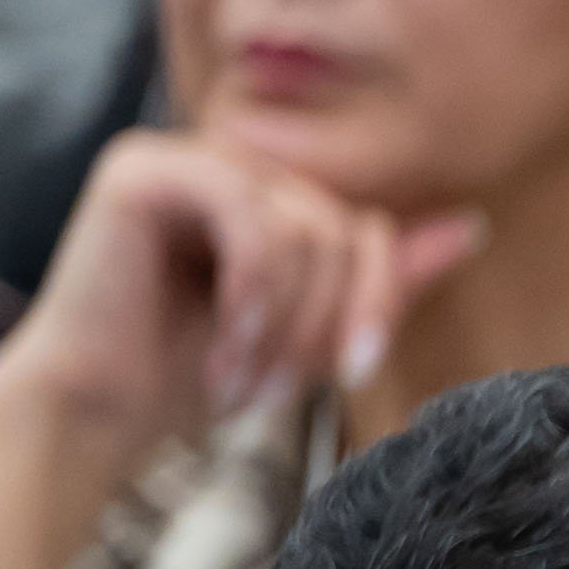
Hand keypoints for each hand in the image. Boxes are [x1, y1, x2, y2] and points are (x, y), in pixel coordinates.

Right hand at [0, 133, 485, 467]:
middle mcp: (227, 162)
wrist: (96, 412)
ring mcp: (182, 156)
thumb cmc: (191, 377)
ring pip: (303, 225)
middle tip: (283, 387)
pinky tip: (223, 347)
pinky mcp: (141, 167)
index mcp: (267, 195)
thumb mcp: (310, 332)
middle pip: (340, 225)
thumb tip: (472, 224)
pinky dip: (252, 296)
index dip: (377, 299)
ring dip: (284, 322)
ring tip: (242, 378)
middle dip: (325, 318)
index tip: (357, 370)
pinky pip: (250, 218)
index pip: (365, 225)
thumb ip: (377, 278)